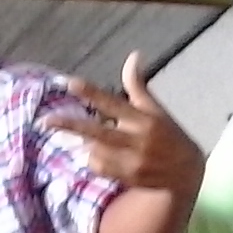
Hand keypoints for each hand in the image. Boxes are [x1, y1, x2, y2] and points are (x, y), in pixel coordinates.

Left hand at [42, 53, 203, 198]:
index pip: (113, 103)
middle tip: (45, 121)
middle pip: (99, 133)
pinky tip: (91, 152)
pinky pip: (99, 167)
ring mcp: (132, 161)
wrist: (187, 172)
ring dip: (80, 143)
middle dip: (71, 126)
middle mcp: (138, 140)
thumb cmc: (168, 134)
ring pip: (95, 152)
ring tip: (69, 136)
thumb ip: (137, 86)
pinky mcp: (128, 177)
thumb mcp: (156, 109)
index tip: (70, 83)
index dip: (91, 93)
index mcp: (144, 119)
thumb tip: (133, 55)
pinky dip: (91, 158)